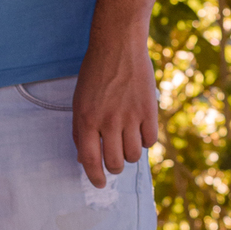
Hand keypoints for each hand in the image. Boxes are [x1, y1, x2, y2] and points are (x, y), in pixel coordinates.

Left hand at [72, 30, 158, 187]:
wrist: (118, 46)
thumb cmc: (95, 74)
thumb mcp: (79, 101)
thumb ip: (80, 131)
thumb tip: (85, 159)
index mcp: (85, 119)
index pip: (90, 161)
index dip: (95, 177)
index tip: (99, 183)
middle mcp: (107, 121)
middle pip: (115, 162)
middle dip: (114, 167)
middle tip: (115, 162)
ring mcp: (130, 116)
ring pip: (133, 155)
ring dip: (130, 155)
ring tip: (126, 143)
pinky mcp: (149, 109)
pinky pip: (150, 140)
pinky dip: (146, 141)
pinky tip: (140, 131)